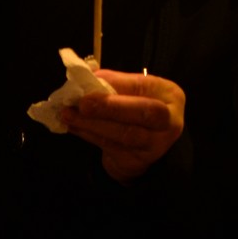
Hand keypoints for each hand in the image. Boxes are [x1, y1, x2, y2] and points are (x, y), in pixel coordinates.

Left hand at [61, 70, 185, 183]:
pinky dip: (90, 135)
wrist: (143, 146)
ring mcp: (156, 144)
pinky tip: (74, 127)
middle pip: (144, 113)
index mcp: (169, 94)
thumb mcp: (132, 92)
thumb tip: (85, 77)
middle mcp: (169, 120)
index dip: (117, 83)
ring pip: (126, 134)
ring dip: (93, 124)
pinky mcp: (139, 162)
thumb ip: (114, 83)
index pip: (144, 86)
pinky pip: (112, 147)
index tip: (91, 81)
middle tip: (83, 103)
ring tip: (69, 115)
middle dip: (110, 107)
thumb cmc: (135, 109)